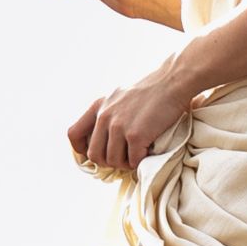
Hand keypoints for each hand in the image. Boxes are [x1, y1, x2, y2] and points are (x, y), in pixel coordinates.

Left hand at [67, 68, 193, 177]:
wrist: (172, 82)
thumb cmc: (152, 90)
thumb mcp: (120, 96)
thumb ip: (110, 113)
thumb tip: (107, 137)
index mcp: (98, 106)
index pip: (74, 134)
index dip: (82, 149)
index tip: (97, 152)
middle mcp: (104, 116)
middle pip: (94, 155)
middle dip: (108, 162)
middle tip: (123, 157)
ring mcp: (119, 126)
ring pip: (113, 161)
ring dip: (126, 163)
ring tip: (138, 155)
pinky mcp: (135, 135)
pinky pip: (132, 161)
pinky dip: (140, 162)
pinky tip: (148, 152)